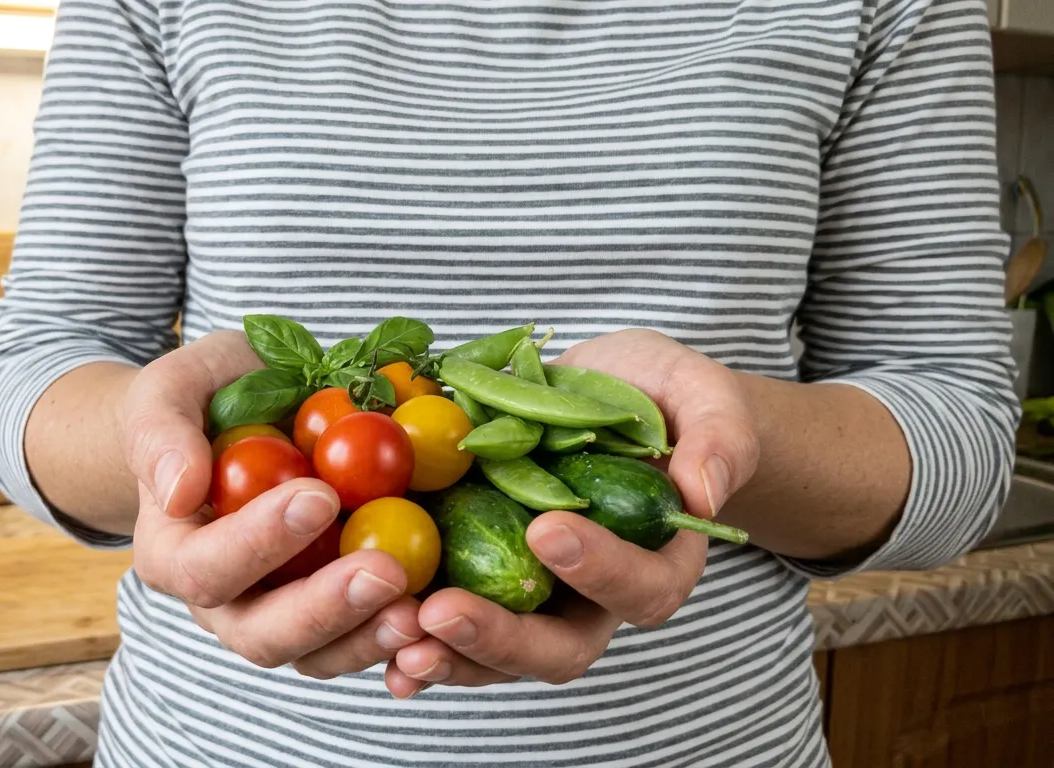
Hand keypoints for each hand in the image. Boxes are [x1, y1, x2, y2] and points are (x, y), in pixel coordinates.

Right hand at [120, 332, 423, 677]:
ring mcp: (282, 611)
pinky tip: (441, 614)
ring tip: (419, 610)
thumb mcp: (170, 391)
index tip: (319, 496)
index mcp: (175, 552)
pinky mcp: (335, 611)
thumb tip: (178, 492)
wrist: (240, 411)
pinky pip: (362, 640)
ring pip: (318, 655)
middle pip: (264, 634)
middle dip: (325, 609)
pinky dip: (399, 635)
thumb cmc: (200, 399)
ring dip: (368, 638)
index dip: (259, 543)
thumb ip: (162, 435)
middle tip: (384, 572)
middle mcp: (224, 600)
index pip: (207, 567)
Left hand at [386, 329, 759, 696]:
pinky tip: (377, 644)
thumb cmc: (657, 395)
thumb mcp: (697, 392)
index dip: (598, 568)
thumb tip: (703, 492)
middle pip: (559, 648)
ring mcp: (532, 598)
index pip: (639, 587)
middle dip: (500, 638)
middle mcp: (593, 598)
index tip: (549, 529)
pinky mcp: (480, 582)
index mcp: (656, 560)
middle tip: (442, 613)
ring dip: (446, 654)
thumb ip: (717, 438)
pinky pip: (451, 630)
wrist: (599, 395)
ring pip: (498, 654)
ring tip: (396, 638)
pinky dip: (416, 642)